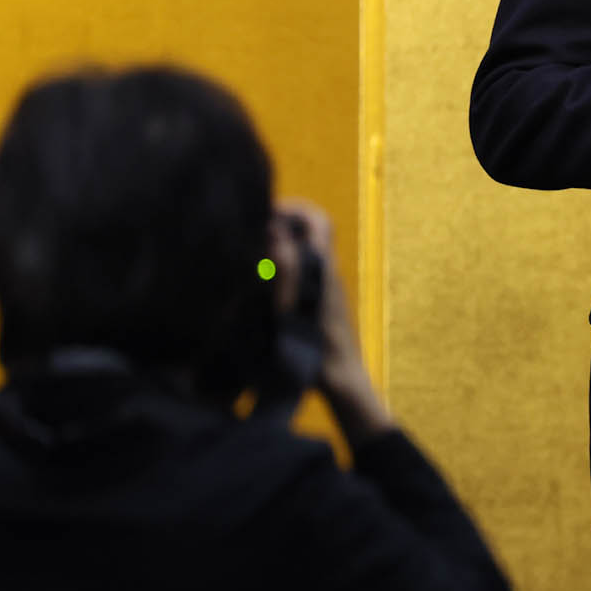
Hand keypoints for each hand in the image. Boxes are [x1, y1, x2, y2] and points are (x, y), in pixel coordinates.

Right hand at [268, 198, 392, 442]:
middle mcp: (326, 273)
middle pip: (309, 233)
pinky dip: (281, 269)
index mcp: (323, 270)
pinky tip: (258, 285)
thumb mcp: (295, 310)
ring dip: (279, 248)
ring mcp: (324, 289)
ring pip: (303, 253)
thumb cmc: (319, 350)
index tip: (266, 212)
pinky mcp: (318, 305)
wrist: (341, 383)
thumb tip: (276, 232)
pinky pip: (301, 274)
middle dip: (281, 225)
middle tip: (251, 233)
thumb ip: (286, 270)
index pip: (318, 221)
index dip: (295, 208)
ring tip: (248, 256)